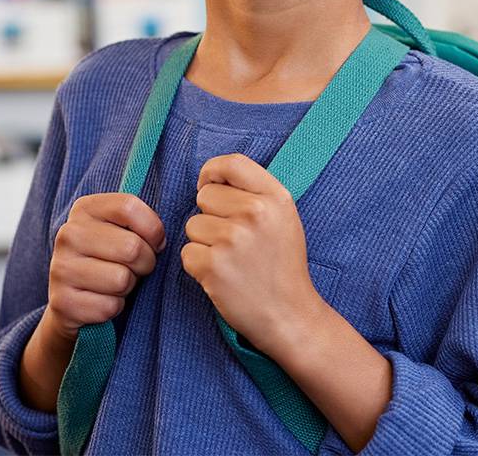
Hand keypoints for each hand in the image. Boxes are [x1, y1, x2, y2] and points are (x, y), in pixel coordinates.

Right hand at [45, 192, 165, 341]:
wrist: (72, 301)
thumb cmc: (108, 259)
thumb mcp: (121, 230)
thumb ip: (140, 222)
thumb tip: (161, 240)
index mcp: (84, 208)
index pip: (129, 206)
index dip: (152, 228)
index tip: (153, 242)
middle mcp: (68, 234)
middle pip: (132, 247)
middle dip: (145, 263)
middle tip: (135, 268)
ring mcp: (61, 268)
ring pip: (122, 279)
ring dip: (128, 286)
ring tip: (116, 283)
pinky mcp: (63, 302)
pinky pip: (110, 306)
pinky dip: (114, 308)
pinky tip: (102, 300)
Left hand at [181, 153, 323, 356]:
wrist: (290, 315)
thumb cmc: (282, 265)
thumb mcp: (284, 218)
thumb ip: (254, 192)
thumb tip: (211, 178)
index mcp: (275, 197)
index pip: (232, 163)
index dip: (212, 172)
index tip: (210, 186)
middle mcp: (255, 213)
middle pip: (205, 196)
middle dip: (211, 216)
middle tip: (236, 241)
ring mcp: (233, 240)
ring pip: (193, 226)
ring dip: (205, 243)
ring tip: (232, 261)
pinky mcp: (213, 266)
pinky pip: (187, 253)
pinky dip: (199, 266)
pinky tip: (223, 276)